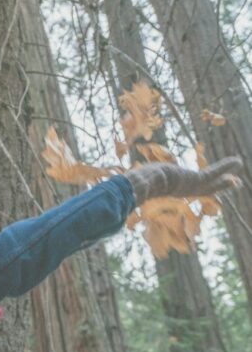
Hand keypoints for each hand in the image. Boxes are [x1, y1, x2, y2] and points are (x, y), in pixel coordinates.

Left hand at [125, 156, 243, 204]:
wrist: (144, 185)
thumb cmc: (136, 185)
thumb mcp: (136, 181)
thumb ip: (128, 185)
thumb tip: (112, 190)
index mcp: (173, 189)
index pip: (188, 187)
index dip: (197, 186)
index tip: (205, 185)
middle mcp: (184, 190)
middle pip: (206, 188)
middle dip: (220, 185)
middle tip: (235, 183)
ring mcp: (192, 187)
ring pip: (214, 180)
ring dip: (226, 173)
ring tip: (239, 165)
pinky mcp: (197, 180)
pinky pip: (215, 172)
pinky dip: (226, 167)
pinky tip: (238, 161)